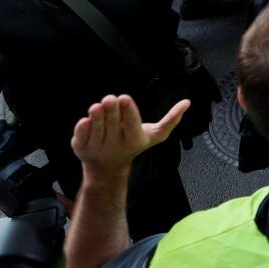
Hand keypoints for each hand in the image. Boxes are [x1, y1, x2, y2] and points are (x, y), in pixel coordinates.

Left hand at [71, 94, 189, 179]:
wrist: (107, 169)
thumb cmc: (132, 144)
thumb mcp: (154, 135)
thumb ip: (171, 120)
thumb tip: (188, 102)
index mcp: (134, 140)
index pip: (131, 122)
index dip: (127, 108)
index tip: (124, 98)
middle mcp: (116, 145)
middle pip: (112, 118)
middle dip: (110, 104)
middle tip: (111, 99)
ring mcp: (97, 147)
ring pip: (95, 122)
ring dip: (97, 110)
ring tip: (100, 106)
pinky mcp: (80, 148)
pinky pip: (80, 130)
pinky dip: (84, 122)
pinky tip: (89, 119)